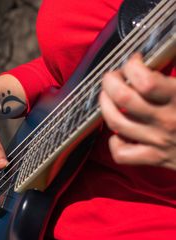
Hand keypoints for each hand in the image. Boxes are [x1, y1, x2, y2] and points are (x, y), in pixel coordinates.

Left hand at [99, 54, 175, 169]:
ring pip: (116, 122)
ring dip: (105, 105)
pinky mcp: (155, 158)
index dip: (132, 66)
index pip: (144, 81)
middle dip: (110, 82)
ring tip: (107, 97)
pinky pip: (123, 154)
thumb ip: (175, 76)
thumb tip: (169, 48)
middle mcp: (166, 120)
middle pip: (123, 98)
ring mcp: (158, 141)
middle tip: (113, 77)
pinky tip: (119, 133)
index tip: (134, 61)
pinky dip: (114, 143)